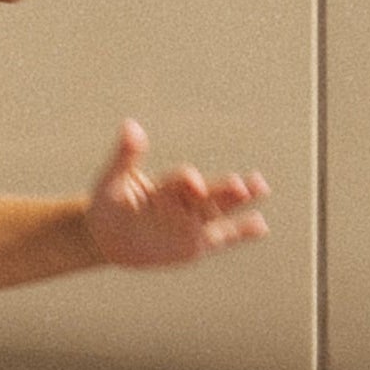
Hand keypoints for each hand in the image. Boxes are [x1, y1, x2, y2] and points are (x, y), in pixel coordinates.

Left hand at [83, 120, 268, 268]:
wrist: (109, 237)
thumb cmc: (110, 205)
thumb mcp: (111, 182)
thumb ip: (125, 157)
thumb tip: (130, 125)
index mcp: (167, 186)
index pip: (180, 182)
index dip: (186, 182)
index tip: (192, 183)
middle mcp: (186, 201)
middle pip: (210, 193)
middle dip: (224, 190)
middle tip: (243, 183)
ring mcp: (194, 222)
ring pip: (221, 210)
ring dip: (241, 200)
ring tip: (260, 187)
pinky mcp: (197, 244)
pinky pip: (223, 237)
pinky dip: (242, 232)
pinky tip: (261, 225)